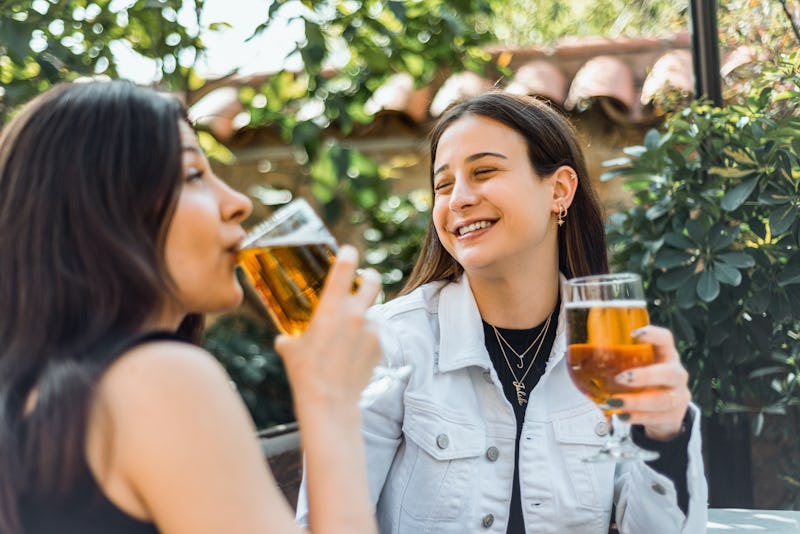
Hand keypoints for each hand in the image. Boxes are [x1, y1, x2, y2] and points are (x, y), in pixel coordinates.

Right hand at [274, 245, 382, 407]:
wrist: (329, 402)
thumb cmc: (305, 373)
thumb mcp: (290, 350)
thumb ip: (289, 338)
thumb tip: (283, 340)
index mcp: (332, 307)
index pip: (345, 268)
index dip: (348, 254)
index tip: (349, 250)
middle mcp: (355, 313)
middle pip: (373, 282)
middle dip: (370, 276)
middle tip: (365, 279)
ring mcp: (370, 330)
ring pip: (370, 315)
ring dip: (361, 321)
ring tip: (346, 341)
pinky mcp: (379, 347)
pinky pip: (373, 337)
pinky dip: (365, 341)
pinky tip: (352, 356)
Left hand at [610, 325, 690, 440]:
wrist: (664, 411)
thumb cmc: (643, 383)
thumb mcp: (635, 367)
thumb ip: (617, 360)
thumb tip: (577, 354)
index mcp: (665, 355)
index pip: (665, 339)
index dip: (653, 334)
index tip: (633, 334)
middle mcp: (676, 373)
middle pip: (669, 373)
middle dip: (644, 376)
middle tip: (620, 378)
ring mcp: (679, 395)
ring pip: (663, 399)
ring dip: (637, 402)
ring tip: (615, 403)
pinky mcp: (675, 415)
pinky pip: (658, 417)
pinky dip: (638, 417)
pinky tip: (622, 416)